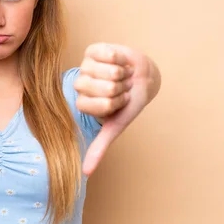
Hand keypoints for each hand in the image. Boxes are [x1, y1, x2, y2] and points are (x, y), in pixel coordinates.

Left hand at [74, 43, 151, 175]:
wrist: (142, 77)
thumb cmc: (129, 103)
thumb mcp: (115, 125)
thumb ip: (99, 148)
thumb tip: (84, 174)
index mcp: (81, 102)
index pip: (95, 105)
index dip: (114, 104)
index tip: (118, 103)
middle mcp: (80, 83)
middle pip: (102, 88)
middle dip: (120, 89)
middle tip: (121, 88)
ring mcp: (85, 65)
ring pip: (106, 71)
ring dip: (122, 74)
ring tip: (122, 76)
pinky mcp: (94, 49)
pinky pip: (108, 54)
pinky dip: (121, 59)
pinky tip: (120, 62)